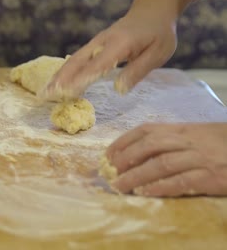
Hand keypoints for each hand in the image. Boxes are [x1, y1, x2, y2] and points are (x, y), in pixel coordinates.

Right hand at [41, 10, 176, 99]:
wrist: (152, 11)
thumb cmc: (158, 34)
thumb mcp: (157, 53)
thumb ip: (137, 71)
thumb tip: (118, 89)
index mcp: (119, 44)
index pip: (97, 65)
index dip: (81, 79)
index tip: (66, 92)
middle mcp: (102, 42)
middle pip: (77, 61)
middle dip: (61, 79)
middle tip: (46, 95)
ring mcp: (96, 43)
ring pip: (73, 60)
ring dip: (59, 76)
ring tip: (46, 92)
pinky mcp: (95, 45)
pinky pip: (77, 59)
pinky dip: (65, 72)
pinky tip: (58, 83)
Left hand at [106, 123, 226, 196]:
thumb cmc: (217, 143)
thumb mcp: (192, 135)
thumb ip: (168, 140)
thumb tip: (133, 154)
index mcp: (180, 129)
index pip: (145, 131)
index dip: (123, 142)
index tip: (107, 156)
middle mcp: (187, 141)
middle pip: (149, 146)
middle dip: (125, 159)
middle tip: (109, 172)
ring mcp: (199, 158)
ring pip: (161, 164)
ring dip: (136, 176)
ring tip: (120, 186)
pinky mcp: (211, 177)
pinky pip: (181, 182)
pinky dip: (161, 187)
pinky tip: (146, 193)